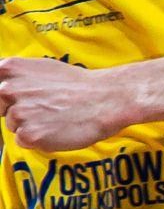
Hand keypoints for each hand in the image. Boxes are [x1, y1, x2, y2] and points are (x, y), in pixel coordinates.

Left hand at [0, 57, 140, 153]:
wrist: (107, 99)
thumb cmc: (79, 85)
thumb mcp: (41, 67)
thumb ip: (16, 75)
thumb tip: (3, 86)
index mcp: (10, 69)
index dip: (8, 97)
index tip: (16, 101)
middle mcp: (8, 90)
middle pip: (1, 108)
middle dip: (17, 110)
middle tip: (44, 108)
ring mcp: (18, 113)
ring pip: (13, 126)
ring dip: (30, 125)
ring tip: (54, 118)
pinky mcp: (29, 135)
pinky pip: (23, 141)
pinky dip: (38, 139)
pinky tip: (55, 129)